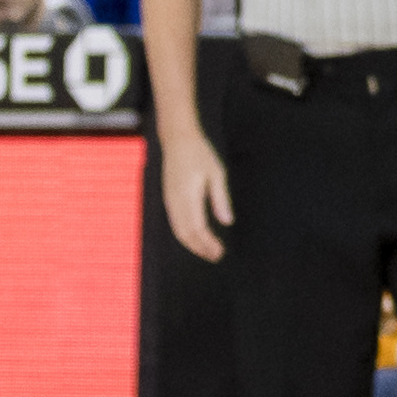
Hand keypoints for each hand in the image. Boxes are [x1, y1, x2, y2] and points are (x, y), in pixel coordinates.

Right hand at [162, 124, 231, 263]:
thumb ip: (220, 199)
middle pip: (186, 235)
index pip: (198, 229)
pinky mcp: (168, 199)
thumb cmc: (200, 154)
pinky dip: (185, 235)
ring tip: (208, 251)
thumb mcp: (216, 173)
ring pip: (178, 231)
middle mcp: (176, 202)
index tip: (220, 252)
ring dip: (192, 244)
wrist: (177, 140)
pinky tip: (196, 238)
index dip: (208, 244)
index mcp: (188, 196)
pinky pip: (175, 224)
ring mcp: (170, 201)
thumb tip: (227, 222)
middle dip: (200, 249)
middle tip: (216, 256)